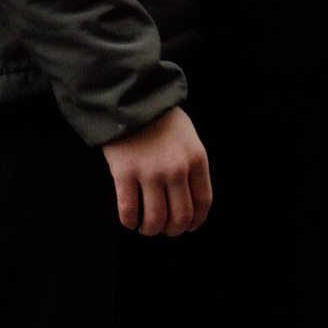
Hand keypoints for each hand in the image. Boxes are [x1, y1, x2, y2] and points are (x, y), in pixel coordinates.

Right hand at [105, 105, 211, 236]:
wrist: (131, 97)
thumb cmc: (160, 119)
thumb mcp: (188, 138)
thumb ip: (191, 167)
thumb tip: (189, 204)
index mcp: (196, 160)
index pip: (203, 203)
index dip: (195, 221)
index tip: (188, 227)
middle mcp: (176, 169)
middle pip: (180, 217)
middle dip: (172, 230)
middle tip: (163, 228)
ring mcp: (150, 172)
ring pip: (155, 220)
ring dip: (150, 229)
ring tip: (145, 226)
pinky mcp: (125, 173)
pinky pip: (129, 211)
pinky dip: (130, 222)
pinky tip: (129, 220)